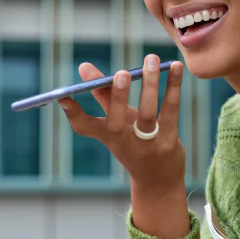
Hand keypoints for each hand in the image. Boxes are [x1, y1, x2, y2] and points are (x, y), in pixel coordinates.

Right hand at [58, 54, 185, 195]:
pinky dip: (173, 87)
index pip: (84, 128)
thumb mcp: (118, 122)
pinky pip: (171, 110)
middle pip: (117, 122)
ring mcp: (147, 145)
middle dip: (117, 97)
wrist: (158, 180)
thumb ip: (103, 94)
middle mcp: (124, 143)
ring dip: (150, 84)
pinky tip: (176, 67)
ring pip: (147, 114)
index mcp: (107, 137)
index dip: (73, 113)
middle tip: (120, 73)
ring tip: (152, 58)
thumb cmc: (134, 143)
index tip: (63, 97)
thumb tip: (83, 67)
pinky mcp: (169, 141)